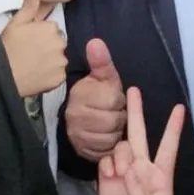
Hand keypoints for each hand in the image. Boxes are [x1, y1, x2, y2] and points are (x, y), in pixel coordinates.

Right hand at [0, 0, 66, 96]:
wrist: (3, 73)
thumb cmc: (8, 46)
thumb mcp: (16, 21)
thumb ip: (28, 4)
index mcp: (51, 28)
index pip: (51, 30)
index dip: (40, 35)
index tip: (29, 41)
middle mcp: (60, 43)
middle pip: (57, 44)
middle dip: (48, 47)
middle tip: (30, 54)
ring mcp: (61, 62)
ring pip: (59, 59)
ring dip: (50, 62)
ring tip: (33, 66)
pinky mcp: (60, 78)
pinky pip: (59, 75)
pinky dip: (51, 76)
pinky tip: (38, 75)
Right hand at [65, 39, 126, 161]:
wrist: (80, 116)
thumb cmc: (96, 94)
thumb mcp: (103, 76)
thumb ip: (102, 61)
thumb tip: (96, 42)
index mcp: (81, 95)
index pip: (113, 100)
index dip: (118, 100)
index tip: (113, 98)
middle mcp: (75, 116)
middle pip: (113, 121)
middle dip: (118, 117)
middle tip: (113, 112)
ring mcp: (77, 136)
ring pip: (110, 138)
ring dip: (115, 132)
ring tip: (110, 125)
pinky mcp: (82, 151)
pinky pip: (105, 152)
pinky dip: (110, 146)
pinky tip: (107, 137)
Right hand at [98, 87, 184, 194]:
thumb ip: (144, 194)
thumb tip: (129, 172)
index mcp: (161, 177)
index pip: (168, 147)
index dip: (173, 128)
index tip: (179, 108)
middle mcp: (142, 171)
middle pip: (139, 136)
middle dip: (136, 114)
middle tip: (133, 90)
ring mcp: (123, 176)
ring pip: (120, 149)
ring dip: (120, 153)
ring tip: (122, 173)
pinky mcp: (107, 184)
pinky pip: (105, 164)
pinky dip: (107, 164)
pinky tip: (111, 175)